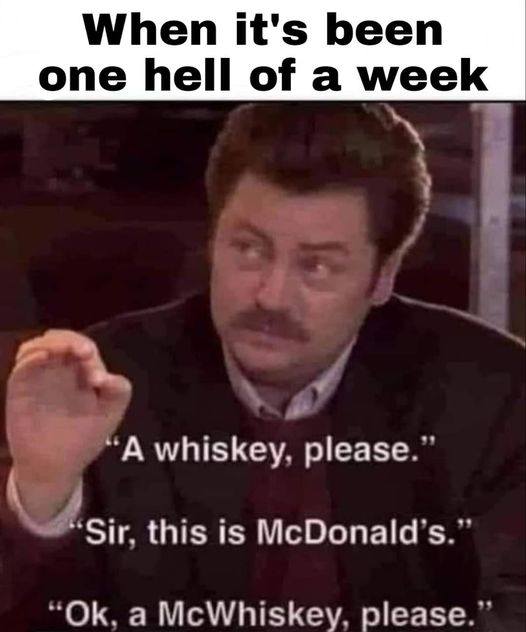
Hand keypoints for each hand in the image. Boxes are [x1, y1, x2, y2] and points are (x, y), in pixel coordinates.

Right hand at [5, 329, 131, 521]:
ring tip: (60, 350)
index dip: (87, 349)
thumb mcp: (109, 415)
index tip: (93, 365)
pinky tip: (41, 357)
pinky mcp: (20, 390)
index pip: (82, 347)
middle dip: (69, 340)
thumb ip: (118, 391)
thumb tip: (105, 375)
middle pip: (59, 339)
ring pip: (37, 347)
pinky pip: (21, 367)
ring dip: (49, 343)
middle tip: (82, 352)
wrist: (56, 468)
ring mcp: (37, 378)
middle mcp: (58, 371)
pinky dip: (29, 357)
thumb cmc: (84, 439)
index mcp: (81, 372)